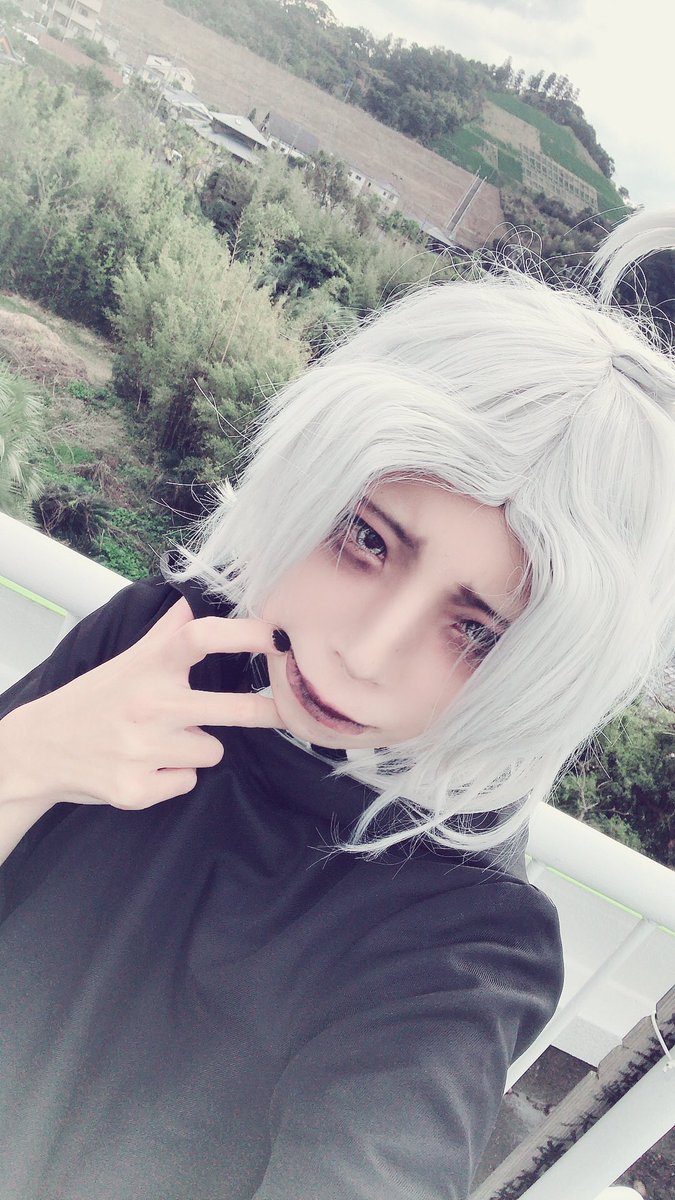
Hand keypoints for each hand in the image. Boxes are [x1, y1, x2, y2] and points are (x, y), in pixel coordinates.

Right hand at [0, 598, 286, 811]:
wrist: (40, 749)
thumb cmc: (94, 699)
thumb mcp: (128, 659)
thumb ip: (168, 632)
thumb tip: (198, 598)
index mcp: (149, 666)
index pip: (203, 636)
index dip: (247, 634)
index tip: (280, 637)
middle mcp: (149, 704)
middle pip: (233, 709)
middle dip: (265, 712)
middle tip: (281, 710)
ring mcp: (143, 750)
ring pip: (213, 751)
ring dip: (197, 748)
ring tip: (164, 740)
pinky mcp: (136, 790)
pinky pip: (189, 781)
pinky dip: (174, 776)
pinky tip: (147, 765)